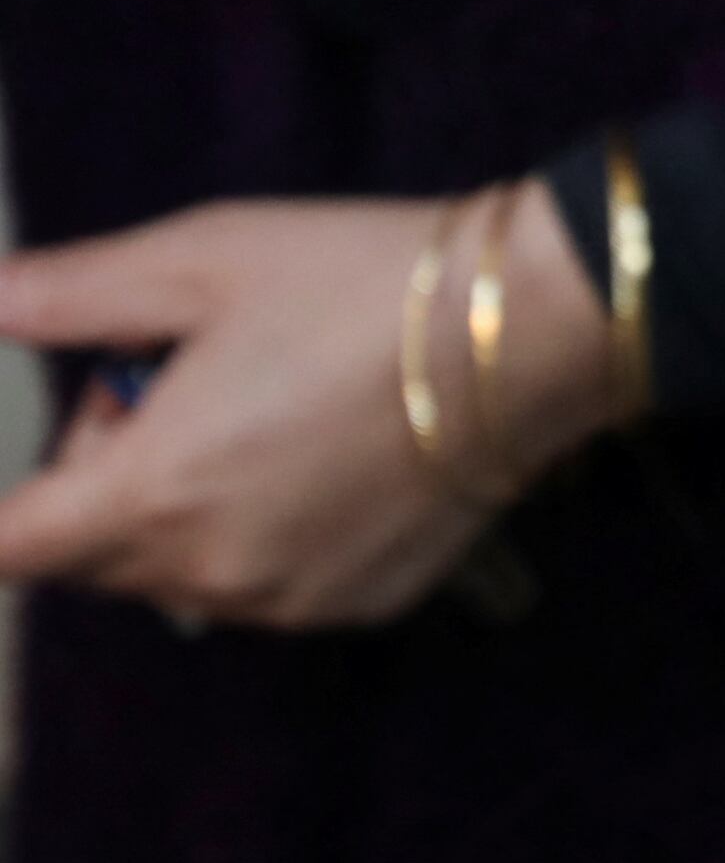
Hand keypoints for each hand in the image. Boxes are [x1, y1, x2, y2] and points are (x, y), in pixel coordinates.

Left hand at [0, 185, 626, 627]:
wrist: (535, 325)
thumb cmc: (359, 280)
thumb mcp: (202, 258)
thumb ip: (67, 295)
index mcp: (150, 492)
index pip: (10, 547)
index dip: (12, 499)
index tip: (73, 430)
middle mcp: (208, 572)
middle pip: (92, 559)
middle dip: (103, 481)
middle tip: (178, 382)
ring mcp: (288, 601)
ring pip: (180, 576)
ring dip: (183, 513)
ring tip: (262, 416)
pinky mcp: (358, 604)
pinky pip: (266, 588)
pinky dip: (265, 536)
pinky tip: (326, 456)